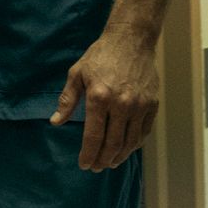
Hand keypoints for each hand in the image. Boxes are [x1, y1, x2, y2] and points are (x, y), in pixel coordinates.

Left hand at [51, 30, 159, 171]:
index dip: (88, 154)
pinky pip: (143, 132)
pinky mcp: (152, 104)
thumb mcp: (77, 73)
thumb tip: (55, 122)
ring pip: (129, 142)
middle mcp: (121, 104)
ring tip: (110, 163)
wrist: (131, 39)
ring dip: (119, 157)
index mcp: (99, 97)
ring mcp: (139, 105)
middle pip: (112, 144)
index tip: (84, 165)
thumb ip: (67, 100)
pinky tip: (126, 149)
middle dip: (102, 160)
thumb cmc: (101, 55)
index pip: (93, 137)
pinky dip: (134, 145)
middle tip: (96, 167)